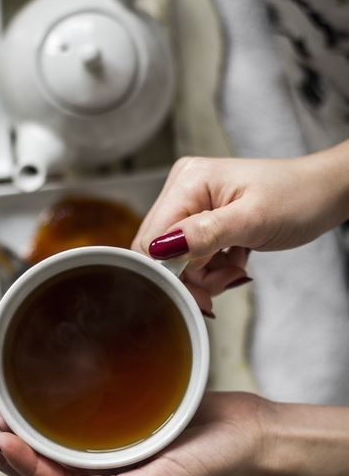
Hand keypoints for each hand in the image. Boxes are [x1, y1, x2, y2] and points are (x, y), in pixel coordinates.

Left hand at [0, 392, 269, 475]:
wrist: (253, 436)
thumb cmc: (216, 466)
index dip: (19, 463)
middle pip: (46, 469)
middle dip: (7, 453)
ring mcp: (119, 454)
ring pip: (59, 447)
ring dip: (27, 434)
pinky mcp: (129, 427)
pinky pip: (85, 426)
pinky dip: (58, 417)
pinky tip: (43, 403)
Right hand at [133, 145, 348, 312]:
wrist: (324, 194)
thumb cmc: (297, 198)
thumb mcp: (253, 220)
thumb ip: (205, 234)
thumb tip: (161, 248)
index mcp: (188, 182)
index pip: (152, 239)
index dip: (168, 272)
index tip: (198, 293)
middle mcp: (183, 190)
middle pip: (161, 252)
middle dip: (191, 277)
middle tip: (225, 281)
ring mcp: (193, 204)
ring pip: (177, 260)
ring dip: (205, 276)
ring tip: (236, 270)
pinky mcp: (203, 219)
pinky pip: (192, 257)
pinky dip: (212, 269)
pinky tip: (235, 262)